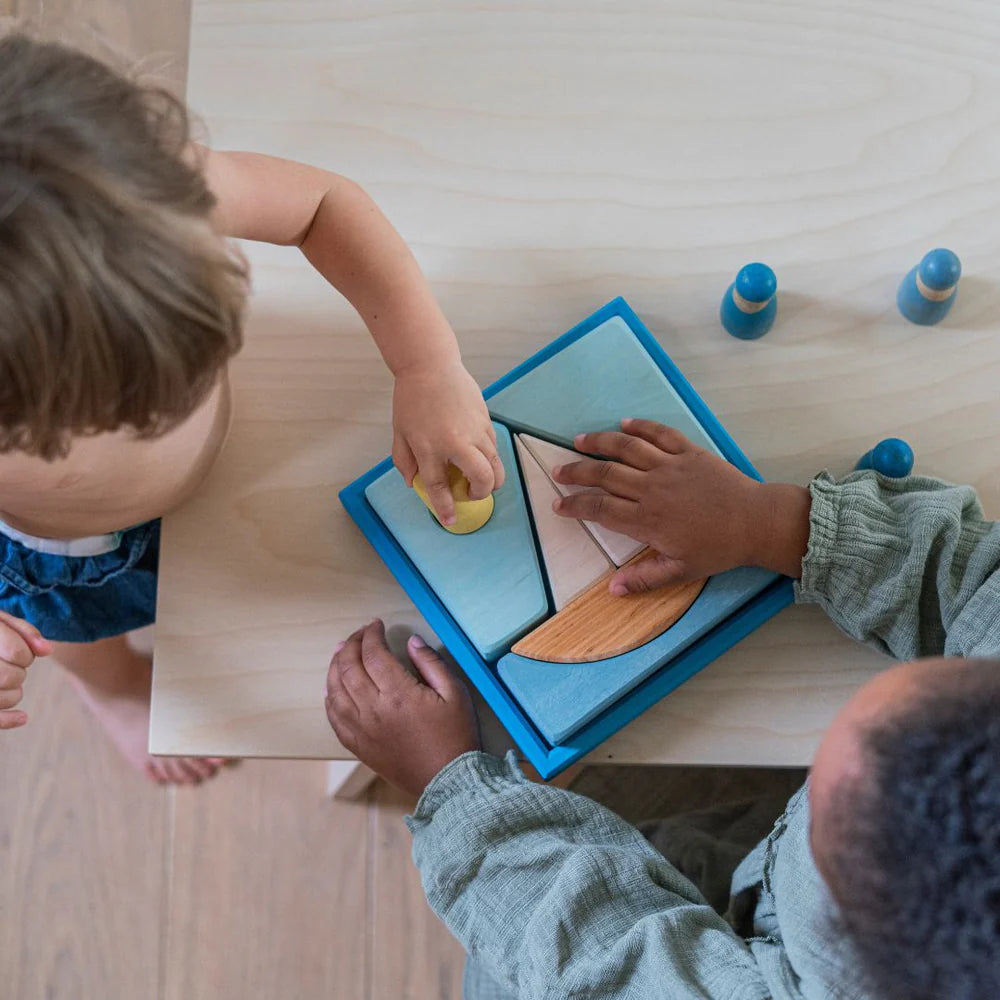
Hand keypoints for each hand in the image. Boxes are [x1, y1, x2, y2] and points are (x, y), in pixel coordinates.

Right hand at [0, 612, 51, 729]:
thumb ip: (24, 631)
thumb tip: (47, 650)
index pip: (18, 653)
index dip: (27, 654)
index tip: (21, 653)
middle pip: (10, 677)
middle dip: (19, 674)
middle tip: (12, 668)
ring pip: (5, 697)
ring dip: (14, 694)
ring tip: (6, 683)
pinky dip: (8, 720)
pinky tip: (23, 717)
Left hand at [325, 619, 480, 798]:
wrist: (449, 781)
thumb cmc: (456, 735)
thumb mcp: (455, 692)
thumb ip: (431, 663)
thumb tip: (412, 641)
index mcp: (398, 694)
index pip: (373, 654)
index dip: (371, 635)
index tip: (376, 625)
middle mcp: (373, 710)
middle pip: (348, 668)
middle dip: (351, 645)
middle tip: (360, 634)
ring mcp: (362, 730)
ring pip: (335, 691)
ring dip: (335, 667)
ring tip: (341, 653)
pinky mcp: (359, 746)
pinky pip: (334, 719)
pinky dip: (330, 699)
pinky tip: (333, 689)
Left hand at [392, 361, 504, 524]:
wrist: (430, 365)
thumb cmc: (412, 398)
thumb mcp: (400, 432)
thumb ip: (404, 461)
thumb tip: (414, 483)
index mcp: (430, 446)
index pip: (440, 486)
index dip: (446, 507)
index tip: (450, 520)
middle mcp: (456, 441)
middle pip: (481, 478)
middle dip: (480, 493)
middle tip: (472, 494)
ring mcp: (474, 430)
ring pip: (495, 464)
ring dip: (491, 478)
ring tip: (480, 480)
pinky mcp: (485, 420)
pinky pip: (494, 447)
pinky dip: (491, 458)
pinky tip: (479, 457)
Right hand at [552, 419, 809, 592]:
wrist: (755, 522)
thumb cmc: (718, 549)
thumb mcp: (681, 571)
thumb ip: (645, 578)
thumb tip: (613, 589)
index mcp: (646, 519)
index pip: (600, 508)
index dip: (575, 505)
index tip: (558, 504)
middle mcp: (652, 488)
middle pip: (605, 475)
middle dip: (577, 472)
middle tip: (559, 470)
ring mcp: (669, 466)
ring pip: (626, 448)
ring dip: (600, 442)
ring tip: (580, 440)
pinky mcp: (688, 452)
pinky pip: (659, 433)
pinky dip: (641, 426)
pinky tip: (624, 423)